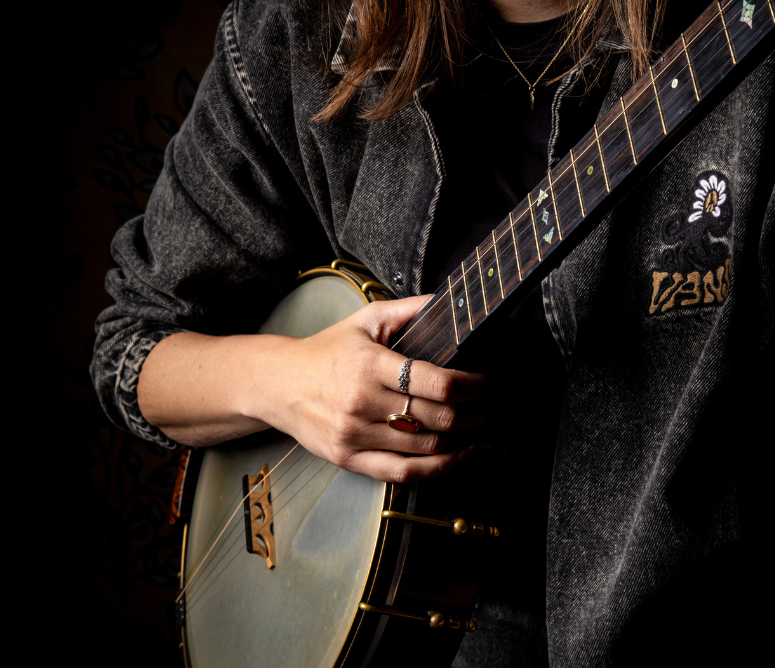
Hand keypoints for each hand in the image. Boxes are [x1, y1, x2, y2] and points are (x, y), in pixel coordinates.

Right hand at [255, 295, 493, 481]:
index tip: (493, 381)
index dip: (475, 385)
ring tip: (482, 423)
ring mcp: (355, 435)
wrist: (278, 383)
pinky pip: (403, 473)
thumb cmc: (327, 350)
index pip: (437, 383)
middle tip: (495, 402)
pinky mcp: (350, 458)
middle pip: (438, 418)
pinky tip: (460, 454)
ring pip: (427, 446)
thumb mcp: (366, 320)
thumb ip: (410, 310)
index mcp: (370, 365)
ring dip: (465, 437)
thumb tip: (451, 302)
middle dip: (478, 412)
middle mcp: (362, 402)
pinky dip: (439, 468)